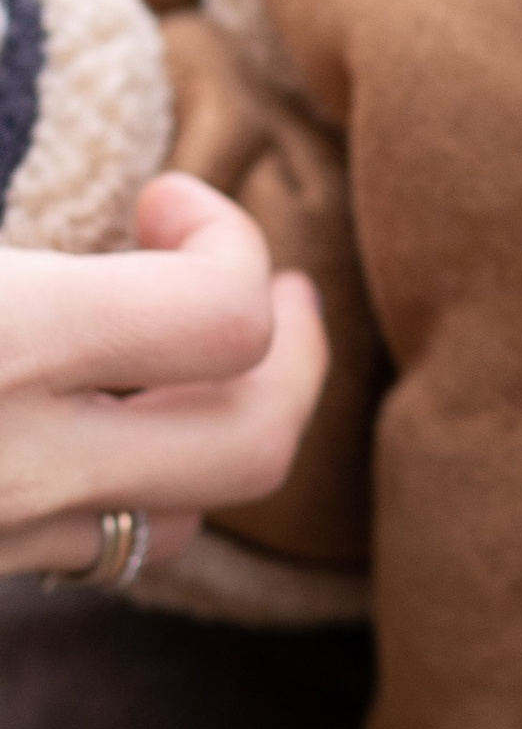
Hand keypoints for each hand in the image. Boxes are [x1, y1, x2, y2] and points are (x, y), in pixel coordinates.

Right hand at [0, 167, 326, 575]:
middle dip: (288, 361)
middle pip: (250, 446)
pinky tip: (66, 422)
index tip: (168, 201)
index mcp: (3, 342)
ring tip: (164, 356)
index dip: (228, 241)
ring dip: (197, 434)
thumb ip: (24, 198)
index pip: (222, 318)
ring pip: (174, 522)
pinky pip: (77, 552)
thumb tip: (94, 176)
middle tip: (270, 289)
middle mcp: (15, 470)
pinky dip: (106, 486)